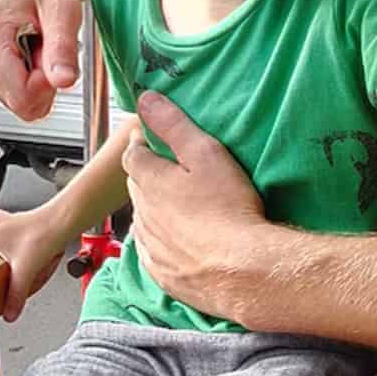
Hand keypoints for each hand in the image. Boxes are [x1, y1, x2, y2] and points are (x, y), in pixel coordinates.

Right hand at [0, 0, 83, 121]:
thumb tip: (63, 81)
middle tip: (45, 44)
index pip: (22, 98)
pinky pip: (15, 92)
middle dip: (43, 80)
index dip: (49, 84)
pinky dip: (29, 75)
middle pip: (21, 103)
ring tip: (37, 42)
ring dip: (37, 77)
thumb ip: (62, 46)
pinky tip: (29, 48)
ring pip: (19, 101)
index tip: (54, 55)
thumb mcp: (61, 7)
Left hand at [123, 91, 264, 318]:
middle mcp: (143, 214)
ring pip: (144, 220)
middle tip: (167, 168)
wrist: (244, 273)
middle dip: (147, 174)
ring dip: (153, 209)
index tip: (150, 138)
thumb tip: (146, 100)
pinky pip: (153, 252)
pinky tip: (176, 241)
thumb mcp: (206, 153)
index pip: (132, 155)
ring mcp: (151, 247)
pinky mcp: (163, 275)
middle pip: (137, 186)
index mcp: (149, 182)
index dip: (141, 144)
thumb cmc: (229, 209)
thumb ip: (174, 125)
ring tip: (175, 204)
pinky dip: (160, 242)